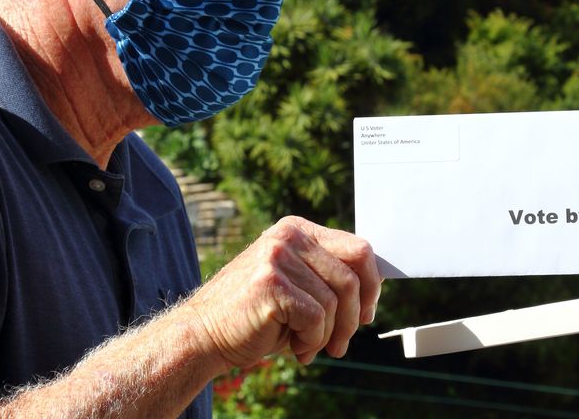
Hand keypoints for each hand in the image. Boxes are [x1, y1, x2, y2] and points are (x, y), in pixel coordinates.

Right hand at [183, 216, 381, 368]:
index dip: (371, 286)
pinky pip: (315, 318)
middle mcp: (289, 236)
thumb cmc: (257, 316)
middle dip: (353, 316)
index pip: (358, 249)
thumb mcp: (298, 287)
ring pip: (334, 302)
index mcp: (298, 230)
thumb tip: (374, 287)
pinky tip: (296, 348)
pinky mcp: (271, 283)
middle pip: (352, 276)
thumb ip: (329, 278)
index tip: (365, 314)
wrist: (204, 334)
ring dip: (327, 335)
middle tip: (341, 343)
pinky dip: (311, 341)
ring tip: (306, 346)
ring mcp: (278, 256)